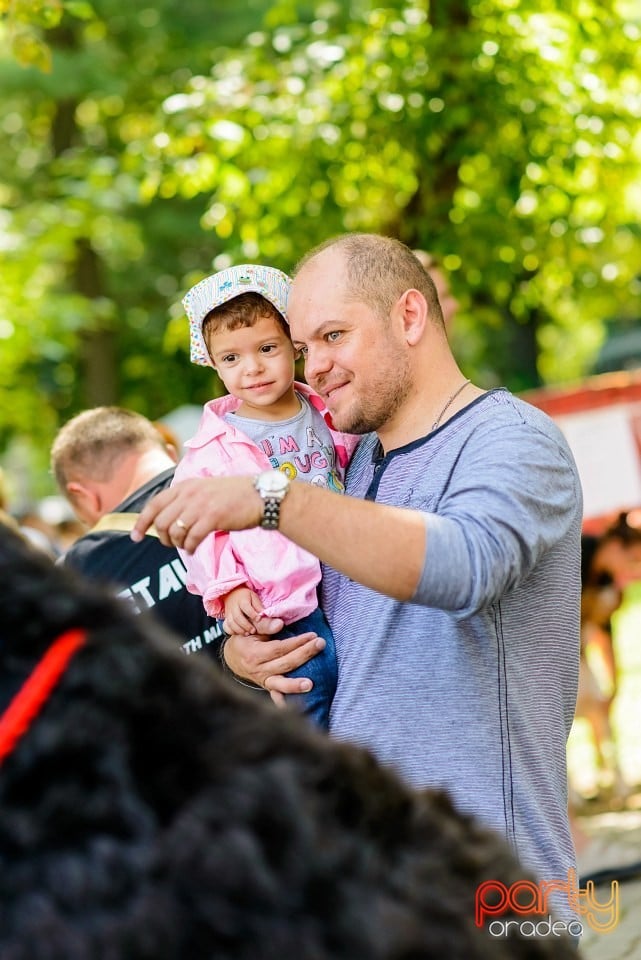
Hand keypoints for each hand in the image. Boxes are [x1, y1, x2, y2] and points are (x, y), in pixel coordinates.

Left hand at [130, 476, 260, 551]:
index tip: (135, 536)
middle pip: (161, 521)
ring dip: (178, 544)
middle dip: (163, 538)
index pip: (154, 504)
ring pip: (175, 531)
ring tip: (187, 545)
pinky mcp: (213, 517)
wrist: (261, 496)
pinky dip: (190, 548)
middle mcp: (190, 493)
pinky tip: (194, 549)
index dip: (141, 522)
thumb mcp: (205, 490)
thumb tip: (166, 520)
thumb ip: (186, 500)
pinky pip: (192, 538)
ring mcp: (201, 505)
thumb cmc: (234, 496)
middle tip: (172, 544)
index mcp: (185, 485)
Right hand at [223, 587, 264, 635]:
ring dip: (239, 630)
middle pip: (237, 617)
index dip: (252, 614)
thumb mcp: (253, 596)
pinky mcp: (226, 618)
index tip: (259, 619)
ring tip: (247, 633)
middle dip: (246, 625)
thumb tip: (263, 614)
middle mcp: (234, 606)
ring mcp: (228, 612)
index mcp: (242, 600)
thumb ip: (258, 605)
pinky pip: (226, 626)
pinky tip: (238, 633)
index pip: (246, 607)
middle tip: (253, 631)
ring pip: (231, 623)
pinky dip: (231, 631)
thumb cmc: (245, 596)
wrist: (232, 593)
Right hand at [223, 630, 324, 699]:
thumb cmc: (245, 640)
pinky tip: (296, 706)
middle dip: (305, 654)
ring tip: (310, 684)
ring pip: (281, 684)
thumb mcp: (250, 629)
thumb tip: (280, 624)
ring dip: (295, 685)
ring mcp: (263, 681)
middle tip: (321, 644)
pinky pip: (276, 696)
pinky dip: (284, 702)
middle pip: (285, 664)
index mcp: (255, 654)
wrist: (232, 657)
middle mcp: (259, 670)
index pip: (280, 648)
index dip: (297, 642)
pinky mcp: (267, 687)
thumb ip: (264, 626)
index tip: (313, 635)